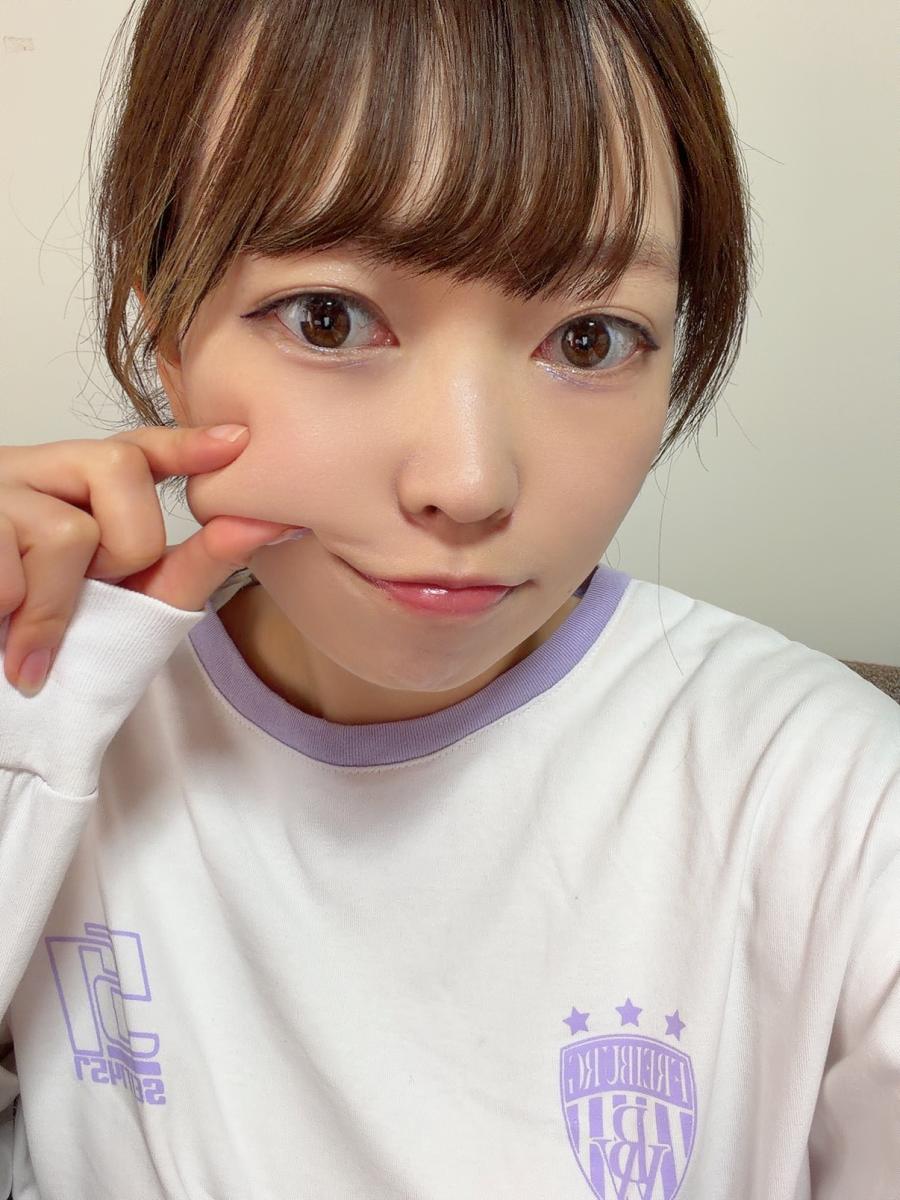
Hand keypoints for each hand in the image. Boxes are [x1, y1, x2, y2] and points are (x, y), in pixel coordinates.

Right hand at [0, 424, 301, 695]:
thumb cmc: (48, 641)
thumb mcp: (131, 602)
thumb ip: (196, 564)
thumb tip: (266, 523)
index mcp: (75, 484)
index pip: (134, 445)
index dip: (185, 441)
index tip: (237, 443)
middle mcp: (32, 470)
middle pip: (117, 466)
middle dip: (127, 547)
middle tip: (90, 591)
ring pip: (68, 532)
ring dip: (60, 605)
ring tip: (27, 632)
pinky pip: (11, 576)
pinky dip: (16, 620)